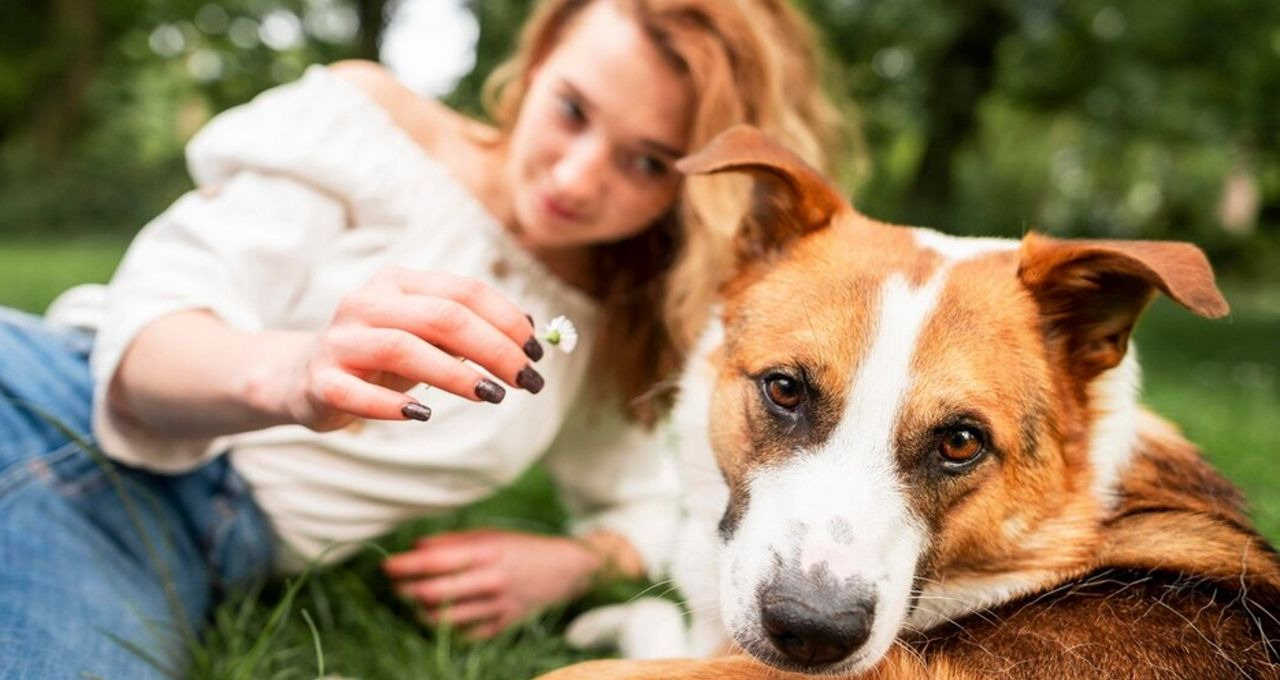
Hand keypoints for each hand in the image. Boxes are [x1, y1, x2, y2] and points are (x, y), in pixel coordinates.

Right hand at [266, 268, 544, 430]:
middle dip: (493, 349)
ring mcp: (340, 340)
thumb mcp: (427, 336)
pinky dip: (392, 405)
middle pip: (441, 317)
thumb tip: (532, 329)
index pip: (463, 291)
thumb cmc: (381, 356)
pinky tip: (423, 415)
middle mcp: (367, 302)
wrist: (305, 377)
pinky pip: (357, 392)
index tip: (536, 353)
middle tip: (527, 381)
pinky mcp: (321, 380)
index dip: (506, 320)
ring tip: (492, 396)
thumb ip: (471, 329)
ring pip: (403, 348)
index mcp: (398, 283)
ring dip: (455, 374)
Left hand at [382, 529, 603, 638]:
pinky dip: (446, 628)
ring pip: (444, 619)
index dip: (404, 565)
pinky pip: (464, 635)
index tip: (385, 565)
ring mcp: (497, 607)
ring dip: (419, 613)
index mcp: (486, 553)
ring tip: (412, 603)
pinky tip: (438, 618)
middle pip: (433, 594)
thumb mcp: (490, 535)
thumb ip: (453, 541)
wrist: (566, 570)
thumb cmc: (522, 548)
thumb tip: (416, 547)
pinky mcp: (502, 627)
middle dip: (405, 591)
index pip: (434, 562)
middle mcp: (490, 581)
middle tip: (394, 585)